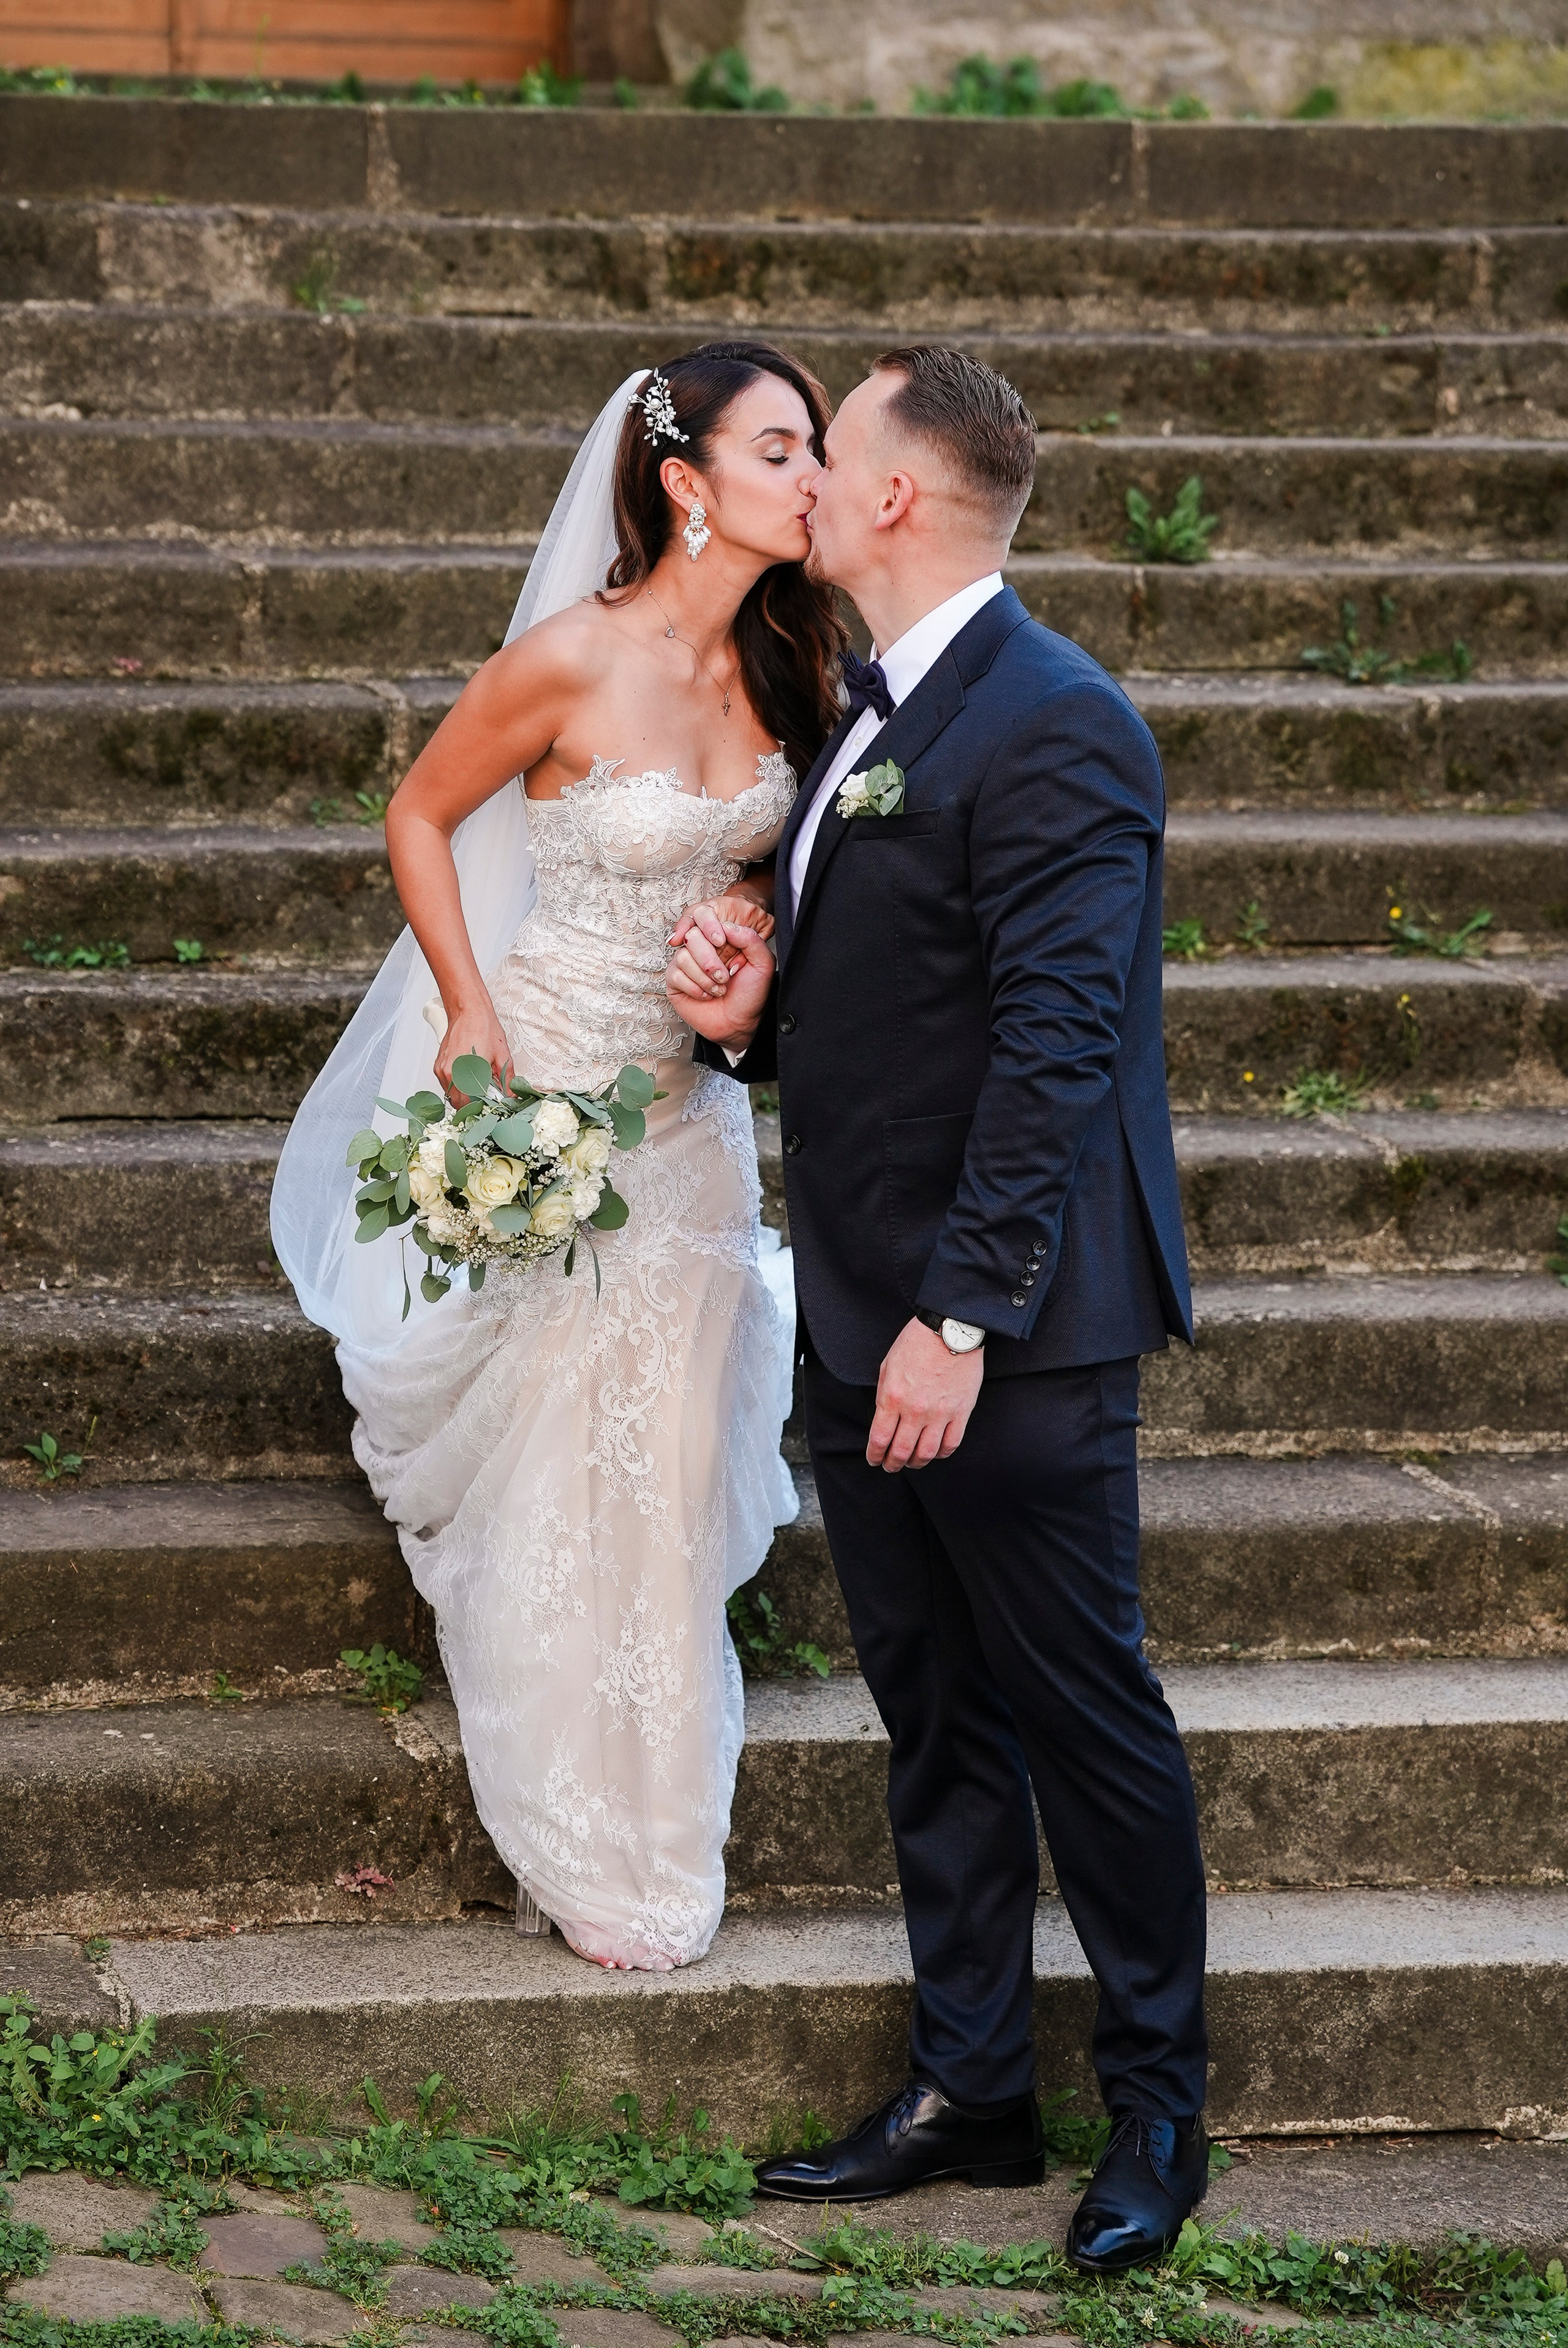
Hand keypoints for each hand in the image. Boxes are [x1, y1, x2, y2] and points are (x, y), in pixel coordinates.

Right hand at [434, 998, 512, 1103]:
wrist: (468, 1012)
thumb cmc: (484, 1029)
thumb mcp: (503, 1057)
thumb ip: (507, 1080)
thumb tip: (512, 1095)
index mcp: (466, 1075)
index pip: (470, 1106)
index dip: (480, 1108)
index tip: (489, 1106)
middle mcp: (450, 1075)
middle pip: (459, 1104)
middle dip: (472, 1104)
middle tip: (485, 1098)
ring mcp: (442, 1071)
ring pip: (451, 1095)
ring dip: (463, 1095)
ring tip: (477, 1085)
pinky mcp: (438, 1066)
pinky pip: (446, 1084)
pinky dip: (456, 1085)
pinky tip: (468, 1076)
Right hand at [667, 894, 774, 1001]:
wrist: (741, 1023)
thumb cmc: (751, 994)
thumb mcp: (762, 963)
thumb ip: (750, 939)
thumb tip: (727, 926)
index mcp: (720, 939)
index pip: (705, 918)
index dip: (710, 927)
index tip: (720, 942)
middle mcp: (701, 948)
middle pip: (692, 937)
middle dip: (710, 959)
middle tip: (724, 976)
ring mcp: (686, 964)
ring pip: (683, 957)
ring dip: (704, 978)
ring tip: (719, 989)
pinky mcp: (675, 981)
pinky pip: (676, 975)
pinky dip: (695, 988)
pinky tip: (707, 996)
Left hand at [867, 1318, 983, 1471]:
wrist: (950, 1328)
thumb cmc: (917, 1342)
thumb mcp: (888, 1365)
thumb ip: (884, 1395)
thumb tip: (884, 1419)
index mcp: (892, 1397)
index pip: (879, 1439)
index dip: (874, 1455)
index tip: (874, 1459)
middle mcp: (915, 1410)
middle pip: (901, 1452)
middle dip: (892, 1464)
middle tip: (890, 1466)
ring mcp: (940, 1413)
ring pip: (926, 1453)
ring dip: (916, 1463)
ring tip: (912, 1462)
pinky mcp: (961, 1412)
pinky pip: (951, 1444)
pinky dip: (941, 1453)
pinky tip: (935, 1452)